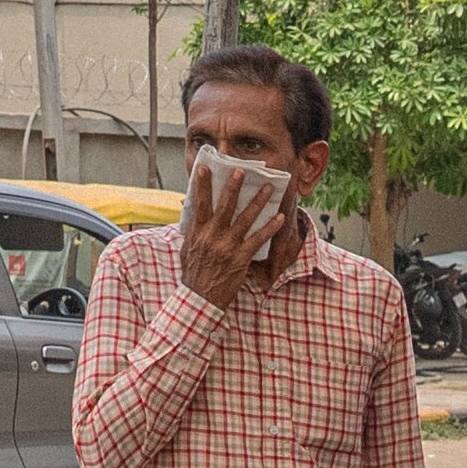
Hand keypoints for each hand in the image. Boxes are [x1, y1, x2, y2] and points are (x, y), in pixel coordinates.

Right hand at [177, 172, 281, 308]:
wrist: (200, 299)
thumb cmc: (194, 274)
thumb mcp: (187, 250)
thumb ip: (192, 232)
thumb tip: (192, 213)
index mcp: (197, 233)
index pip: (199, 205)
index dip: (203, 186)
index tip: (205, 168)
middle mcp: (211, 237)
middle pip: (224, 207)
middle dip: (233, 187)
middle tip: (241, 170)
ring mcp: (227, 247)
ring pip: (244, 219)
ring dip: (257, 202)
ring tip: (267, 188)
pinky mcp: (240, 259)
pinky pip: (258, 240)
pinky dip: (269, 228)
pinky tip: (279, 218)